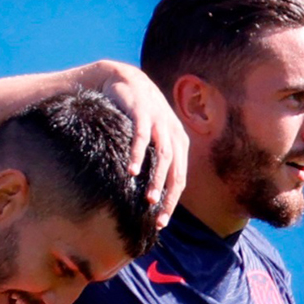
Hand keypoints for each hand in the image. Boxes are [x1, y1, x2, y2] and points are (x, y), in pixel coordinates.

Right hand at [90, 61, 187, 227]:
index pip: (180, 178)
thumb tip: (150, 191)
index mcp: (178, 142)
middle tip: (158, 218)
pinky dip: (138, 155)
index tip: (161, 223)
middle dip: (168, 197)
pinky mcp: (143, 112)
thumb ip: (154, 159)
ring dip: (156, 180)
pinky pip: (143, 137)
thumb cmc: (136, 114)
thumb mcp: (151, 136)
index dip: (172, 202)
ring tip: (148, 200)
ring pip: (164, 156)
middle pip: (176, 171)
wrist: (123, 80)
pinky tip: (131, 171)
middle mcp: (173, 133)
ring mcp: (160, 121)